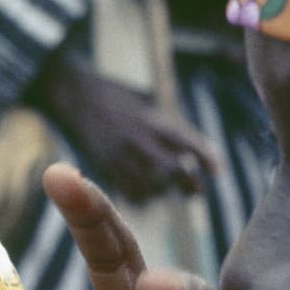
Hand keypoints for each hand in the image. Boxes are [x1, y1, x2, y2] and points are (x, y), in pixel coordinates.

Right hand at [38, 53, 217, 203]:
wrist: (74, 95)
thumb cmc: (114, 93)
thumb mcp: (147, 100)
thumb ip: (167, 123)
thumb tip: (188, 147)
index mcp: (156, 120)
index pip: (191, 145)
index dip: (207, 160)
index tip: (216, 171)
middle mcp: (143, 141)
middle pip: (178, 172)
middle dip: (192, 185)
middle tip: (197, 191)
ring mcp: (124, 157)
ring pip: (156, 187)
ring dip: (165, 190)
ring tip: (166, 188)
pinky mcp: (107, 168)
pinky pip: (132, 194)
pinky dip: (141, 196)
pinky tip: (143, 190)